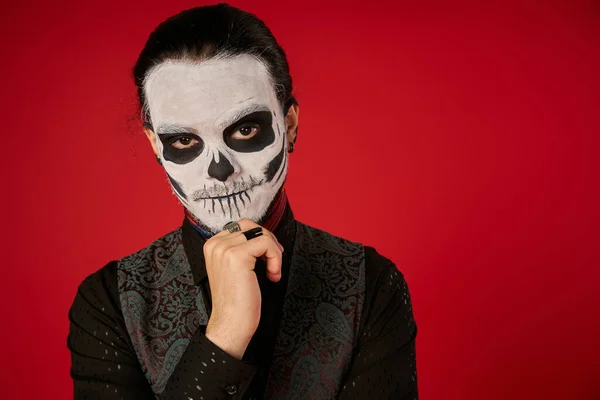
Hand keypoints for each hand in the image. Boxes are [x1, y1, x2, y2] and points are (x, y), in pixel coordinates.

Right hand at [202, 219, 283, 359]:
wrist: (231, 324)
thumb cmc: (237, 301)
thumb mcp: (236, 268)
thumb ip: (242, 249)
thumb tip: (264, 235)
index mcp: (212, 245)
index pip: (243, 226)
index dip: (260, 240)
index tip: (266, 259)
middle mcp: (215, 244)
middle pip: (252, 226)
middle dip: (269, 242)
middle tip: (273, 263)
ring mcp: (224, 249)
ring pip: (261, 234)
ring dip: (274, 253)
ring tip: (272, 272)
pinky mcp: (237, 256)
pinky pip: (267, 244)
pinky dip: (275, 259)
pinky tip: (272, 275)